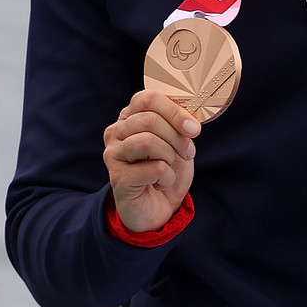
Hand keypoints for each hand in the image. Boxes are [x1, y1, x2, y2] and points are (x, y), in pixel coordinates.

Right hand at [103, 90, 199, 233]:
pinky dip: (167, 176)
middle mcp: (115, 132)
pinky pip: (153, 168)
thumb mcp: (176, 142)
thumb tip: (190, 120)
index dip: (174, 111)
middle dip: (177, 137)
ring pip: (148, 141)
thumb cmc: (165, 169)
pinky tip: (161, 182)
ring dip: (170, 155)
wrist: (156, 207)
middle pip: (150, 120)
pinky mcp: (118, 177)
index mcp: (129, 117)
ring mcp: (113, 154)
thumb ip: (178, 125)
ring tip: (171, 167)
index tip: (193, 128)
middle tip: (188, 153)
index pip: (147, 99)